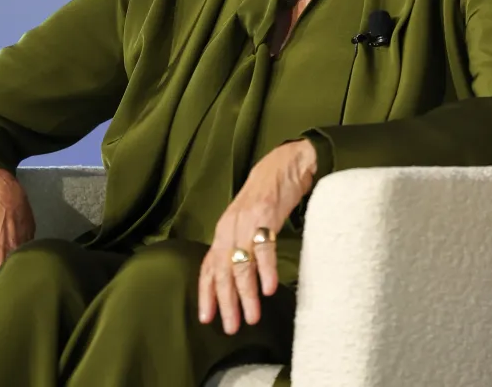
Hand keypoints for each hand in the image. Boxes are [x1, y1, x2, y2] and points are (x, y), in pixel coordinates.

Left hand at [198, 139, 317, 334]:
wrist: (286, 163)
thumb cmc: (267, 194)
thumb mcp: (246, 220)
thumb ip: (239, 243)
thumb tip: (236, 274)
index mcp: (223, 230)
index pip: (208, 266)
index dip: (206, 293)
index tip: (206, 318)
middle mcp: (230, 227)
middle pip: (222, 271)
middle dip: (226, 303)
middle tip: (231, 327)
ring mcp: (247, 222)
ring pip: (241, 265)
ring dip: (246, 295)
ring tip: (251, 317)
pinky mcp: (267, 216)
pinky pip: (263, 249)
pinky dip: (265, 271)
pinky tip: (268, 290)